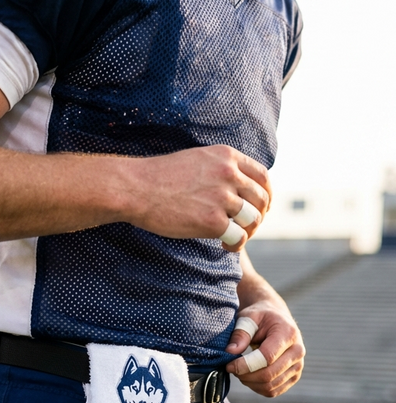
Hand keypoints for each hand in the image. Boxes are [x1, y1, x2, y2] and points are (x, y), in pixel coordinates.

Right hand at [128, 145, 270, 250]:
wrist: (136, 188)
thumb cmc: (160, 177)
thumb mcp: (197, 160)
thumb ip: (220, 169)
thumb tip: (236, 187)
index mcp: (226, 156)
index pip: (263, 176)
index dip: (266, 195)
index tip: (260, 208)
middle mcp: (228, 174)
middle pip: (262, 199)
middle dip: (259, 217)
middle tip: (246, 228)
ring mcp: (222, 198)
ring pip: (253, 219)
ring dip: (248, 232)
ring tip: (233, 237)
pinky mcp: (212, 221)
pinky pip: (238, 237)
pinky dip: (235, 245)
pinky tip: (223, 246)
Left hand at [225, 303, 304, 396]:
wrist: (277, 320)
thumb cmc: (261, 318)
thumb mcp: (249, 317)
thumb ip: (240, 333)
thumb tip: (230, 351)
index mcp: (288, 334)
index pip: (267, 358)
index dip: (245, 365)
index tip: (229, 365)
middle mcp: (298, 352)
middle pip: (269, 375)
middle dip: (245, 375)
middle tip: (231, 368)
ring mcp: (298, 366)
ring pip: (270, 386)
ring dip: (249, 383)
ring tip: (239, 371)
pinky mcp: (293, 377)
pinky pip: (273, 391)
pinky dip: (257, 388)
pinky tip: (248, 377)